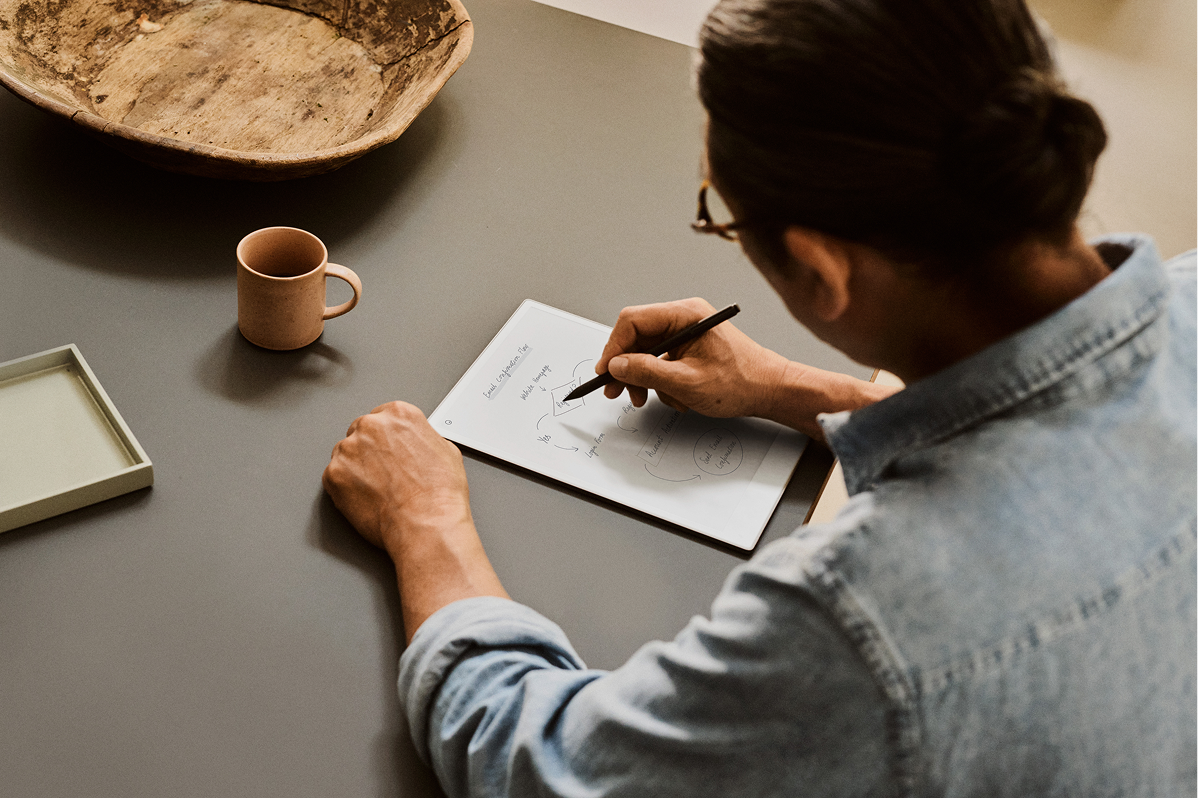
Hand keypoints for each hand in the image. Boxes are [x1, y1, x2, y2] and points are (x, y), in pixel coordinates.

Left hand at [323, 401, 471, 553]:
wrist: (426, 523)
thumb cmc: (439, 493)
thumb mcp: (446, 450)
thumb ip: (422, 438)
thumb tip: (416, 444)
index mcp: (399, 414)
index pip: (382, 417)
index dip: (386, 438)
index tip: (389, 450)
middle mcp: (370, 426)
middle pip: (360, 432)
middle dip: (369, 451)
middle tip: (384, 473)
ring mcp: (348, 449)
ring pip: (345, 454)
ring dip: (356, 468)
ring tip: (378, 490)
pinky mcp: (333, 475)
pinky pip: (334, 478)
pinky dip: (346, 489)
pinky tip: (367, 499)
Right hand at [595, 298, 789, 417]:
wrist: (769, 390)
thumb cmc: (741, 382)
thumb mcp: (687, 382)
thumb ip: (647, 372)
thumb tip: (616, 365)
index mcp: (686, 314)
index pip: (633, 320)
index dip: (614, 347)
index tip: (606, 371)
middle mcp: (684, 318)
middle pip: (636, 336)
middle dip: (625, 366)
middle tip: (616, 391)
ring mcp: (685, 332)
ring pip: (645, 351)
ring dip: (641, 377)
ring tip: (644, 398)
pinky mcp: (687, 347)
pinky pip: (659, 360)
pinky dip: (658, 381)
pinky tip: (673, 396)